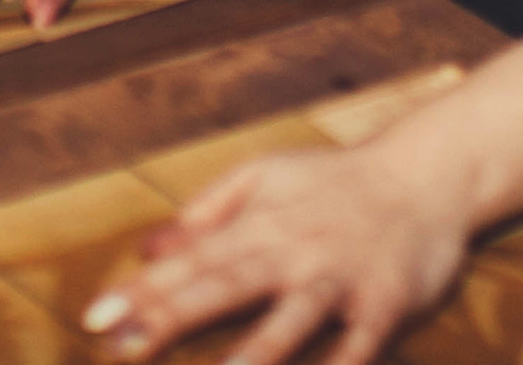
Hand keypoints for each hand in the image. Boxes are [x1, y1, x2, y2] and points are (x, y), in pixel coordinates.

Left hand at [82, 143, 471, 364]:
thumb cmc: (335, 182)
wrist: (425, 175)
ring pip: (291, 320)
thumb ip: (206, 213)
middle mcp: (292, 251)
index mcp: (259, 225)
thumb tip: (148, 248)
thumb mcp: (264, 178)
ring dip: (256, 353)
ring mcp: (339, 280)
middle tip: (125, 349)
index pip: (190, 260)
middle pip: (225, 286)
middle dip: (172, 317)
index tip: (96, 318)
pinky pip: (359, 346)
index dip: (142, 290)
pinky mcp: (385, 304)